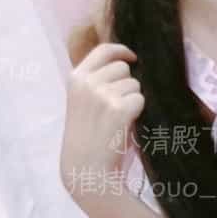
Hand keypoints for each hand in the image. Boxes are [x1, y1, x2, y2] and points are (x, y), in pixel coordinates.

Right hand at [59, 42, 144, 204]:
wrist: (86, 167)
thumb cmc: (88, 138)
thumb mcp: (83, 102)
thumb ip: (96, 82)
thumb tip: (125, 64)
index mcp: (76, 78)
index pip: (103, 50)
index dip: (121, 51)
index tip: (132, 57)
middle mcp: (88, 82)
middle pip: (123, 68)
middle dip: (127, 84)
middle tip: (118, 107)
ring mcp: (102, 95)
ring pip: (134, 85)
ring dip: (133, 100)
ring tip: (119, 120)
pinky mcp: (118, 109)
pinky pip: (140, 100)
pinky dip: (138, 112)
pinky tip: (125, 126)